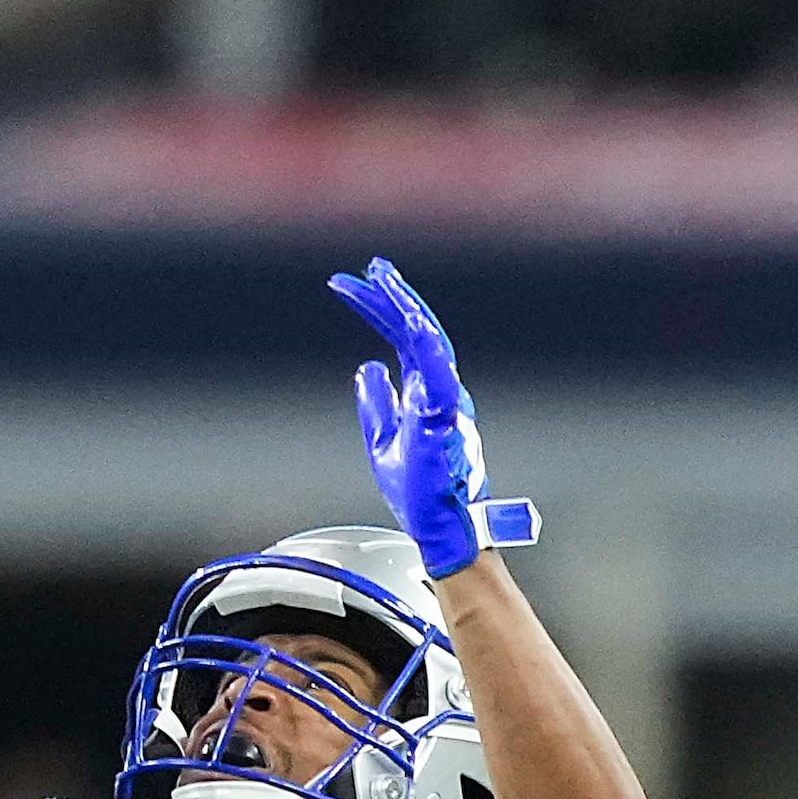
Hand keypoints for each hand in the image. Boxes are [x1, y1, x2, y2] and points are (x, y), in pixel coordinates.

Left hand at [326, 257, 537, 578]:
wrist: (438, 529)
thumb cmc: (418, 492)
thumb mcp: (382, 441)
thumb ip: (376, 404)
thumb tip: (367, 369)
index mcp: (426, 393)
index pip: (404, 338)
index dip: (381, 308)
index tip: (353, 283)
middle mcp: (439, 391)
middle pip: (416, 333)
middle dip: (392, 299)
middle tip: (370, 269)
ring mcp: (444, 406)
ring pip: (431, 348)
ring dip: (407, 314)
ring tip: (385, 284)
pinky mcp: (442, 427)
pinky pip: (439, 384)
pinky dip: (427, 355)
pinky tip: (412, 328)